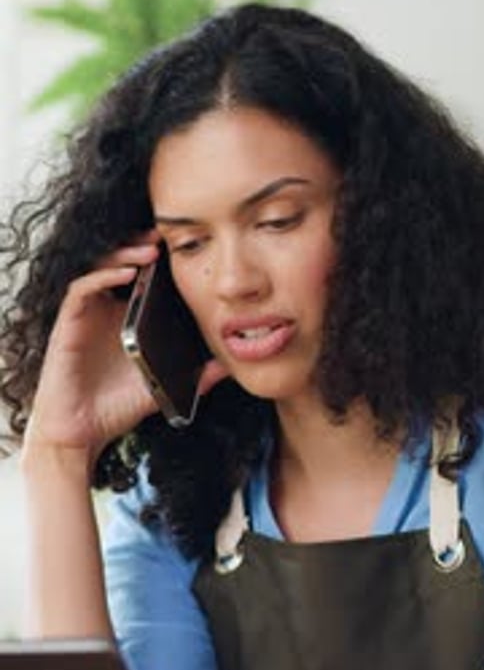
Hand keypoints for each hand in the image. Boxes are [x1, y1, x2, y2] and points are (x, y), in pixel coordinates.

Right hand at [24, 231, 226, 463]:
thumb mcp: (162, 387)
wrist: (83, 433)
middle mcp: (105, 312)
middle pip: (119, 264)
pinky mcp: (68, 324)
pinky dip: (102, 275)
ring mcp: (86, 316)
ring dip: (124, 253)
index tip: (184, 249)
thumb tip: (227, 368)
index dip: (158, 260)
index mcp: (127, 320)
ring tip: (150, 250)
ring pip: (100, 267)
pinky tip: (125, 272)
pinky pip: (82, 289)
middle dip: (142, 246)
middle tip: (165, 236)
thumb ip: (194, 379)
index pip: (140, 279)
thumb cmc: (115, 408)